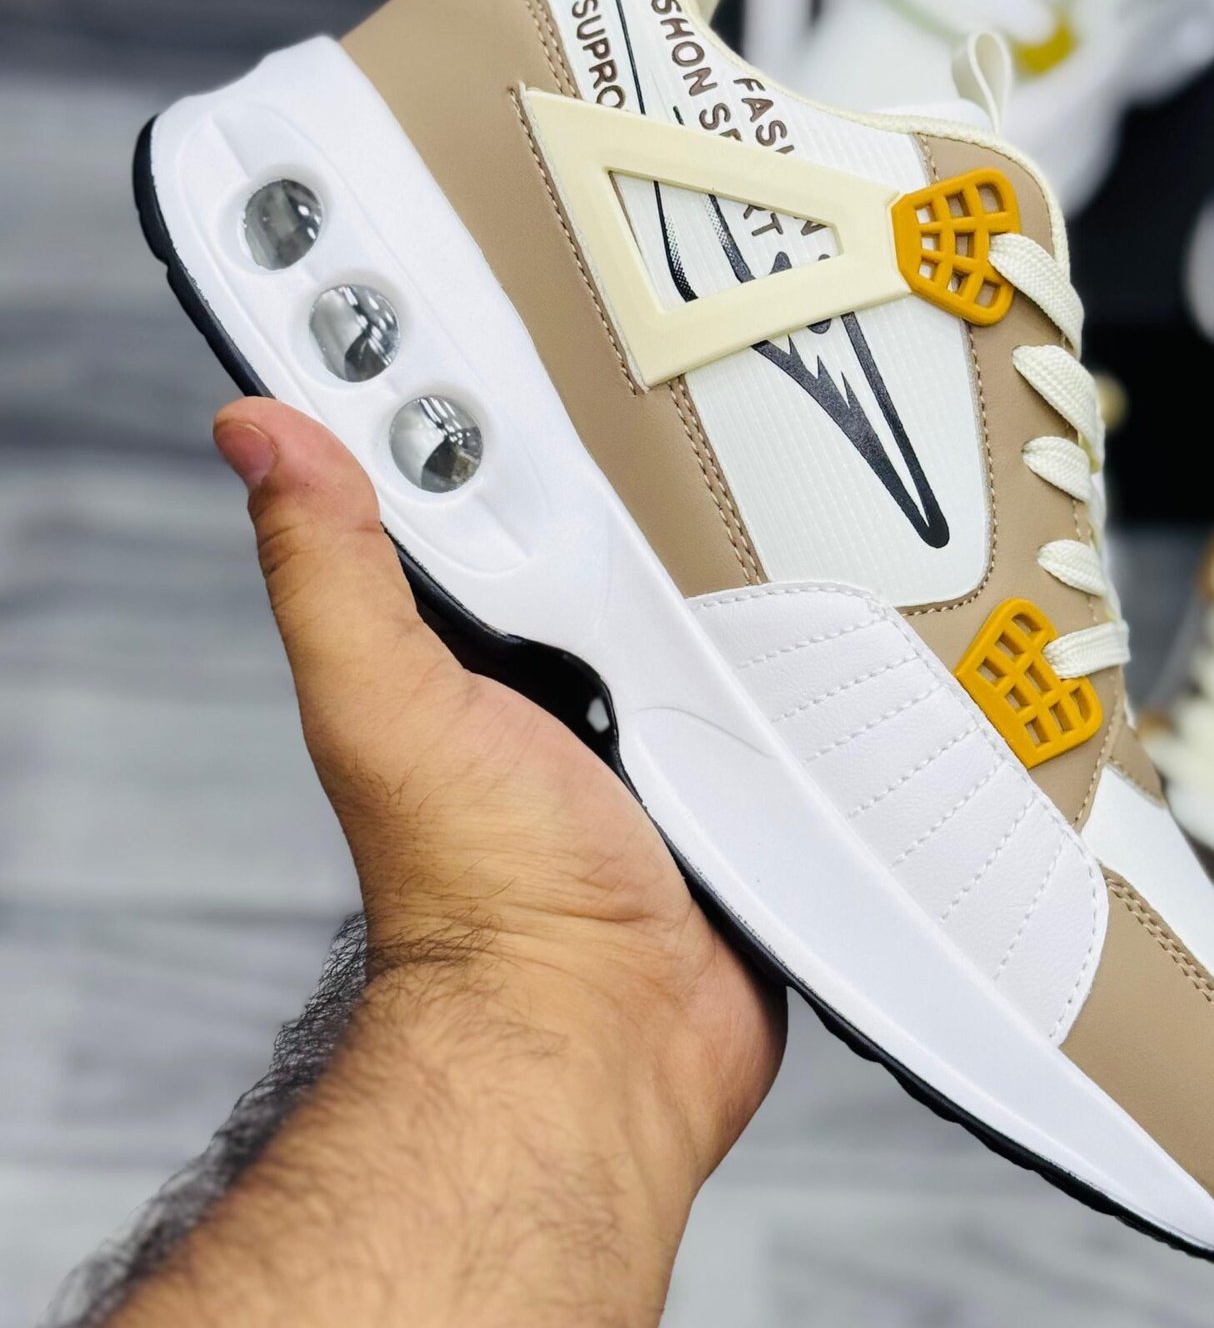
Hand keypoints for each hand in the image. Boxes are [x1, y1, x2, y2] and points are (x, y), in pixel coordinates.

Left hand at [214, 397, 784, 1193]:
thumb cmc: (488, 897)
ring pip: (711, 590)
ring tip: (772, 438)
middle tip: (670, 341)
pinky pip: (783, 676)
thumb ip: (334, 573)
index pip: (475, 479)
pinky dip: (809, 639)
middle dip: (639, 444)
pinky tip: (842, 585)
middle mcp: (567, 670)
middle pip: (611, 520)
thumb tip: (256, 436)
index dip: (475, 391)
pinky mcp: (747, 765)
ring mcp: (665, 716)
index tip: (492, 293)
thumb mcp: (389, 704)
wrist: (609, 1034)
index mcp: (478, 638)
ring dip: (743, 536)